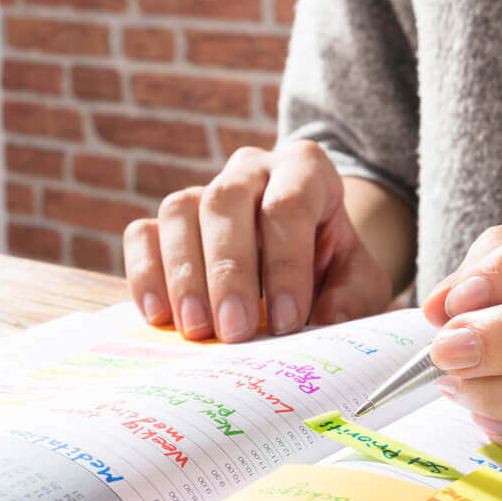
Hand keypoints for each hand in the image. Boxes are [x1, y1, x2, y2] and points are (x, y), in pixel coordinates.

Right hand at [123, 140, 391, 341]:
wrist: (303, 259)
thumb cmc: (331, 268)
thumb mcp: (359, 281)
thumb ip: (352, 298)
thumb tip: (326, 323)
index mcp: (305, 170)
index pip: (288, 205)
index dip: (285, 265)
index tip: (285, 322)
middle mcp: (250, 170)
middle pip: (226, 202)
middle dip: (229, 271)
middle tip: (234, 330)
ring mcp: (203, 191)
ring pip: (179, 212)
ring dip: (184, 274)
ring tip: (198, 329)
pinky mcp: (166, 222)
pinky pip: (143, 234)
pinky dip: (146, 274)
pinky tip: (159, 316)